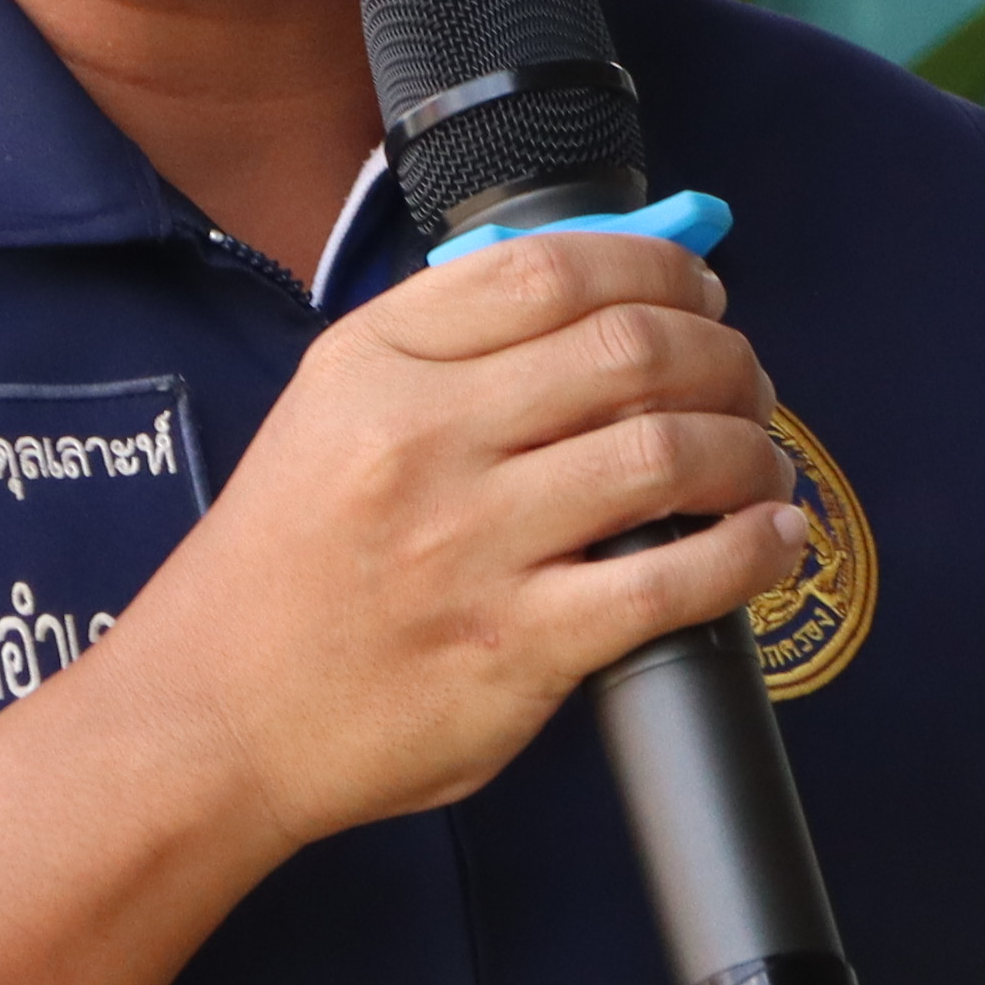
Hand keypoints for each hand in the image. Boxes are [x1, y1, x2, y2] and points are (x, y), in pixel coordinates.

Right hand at [100, 229, 801, 861]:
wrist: (211, 716)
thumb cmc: (282, 570)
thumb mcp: (330, 413)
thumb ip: (447, 351)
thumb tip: (602, 298)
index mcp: (377, 366)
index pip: (551, 270)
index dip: (660, 268)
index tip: (701, 294)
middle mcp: (423, 441)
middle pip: (631, 348)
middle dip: (725, 356)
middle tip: (747, 383)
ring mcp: (471, 545)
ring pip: (666, 453)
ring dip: (749, 450)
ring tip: (761, 465)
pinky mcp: (515, 646)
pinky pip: (673, 581)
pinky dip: (751, 552)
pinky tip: (773, 542)